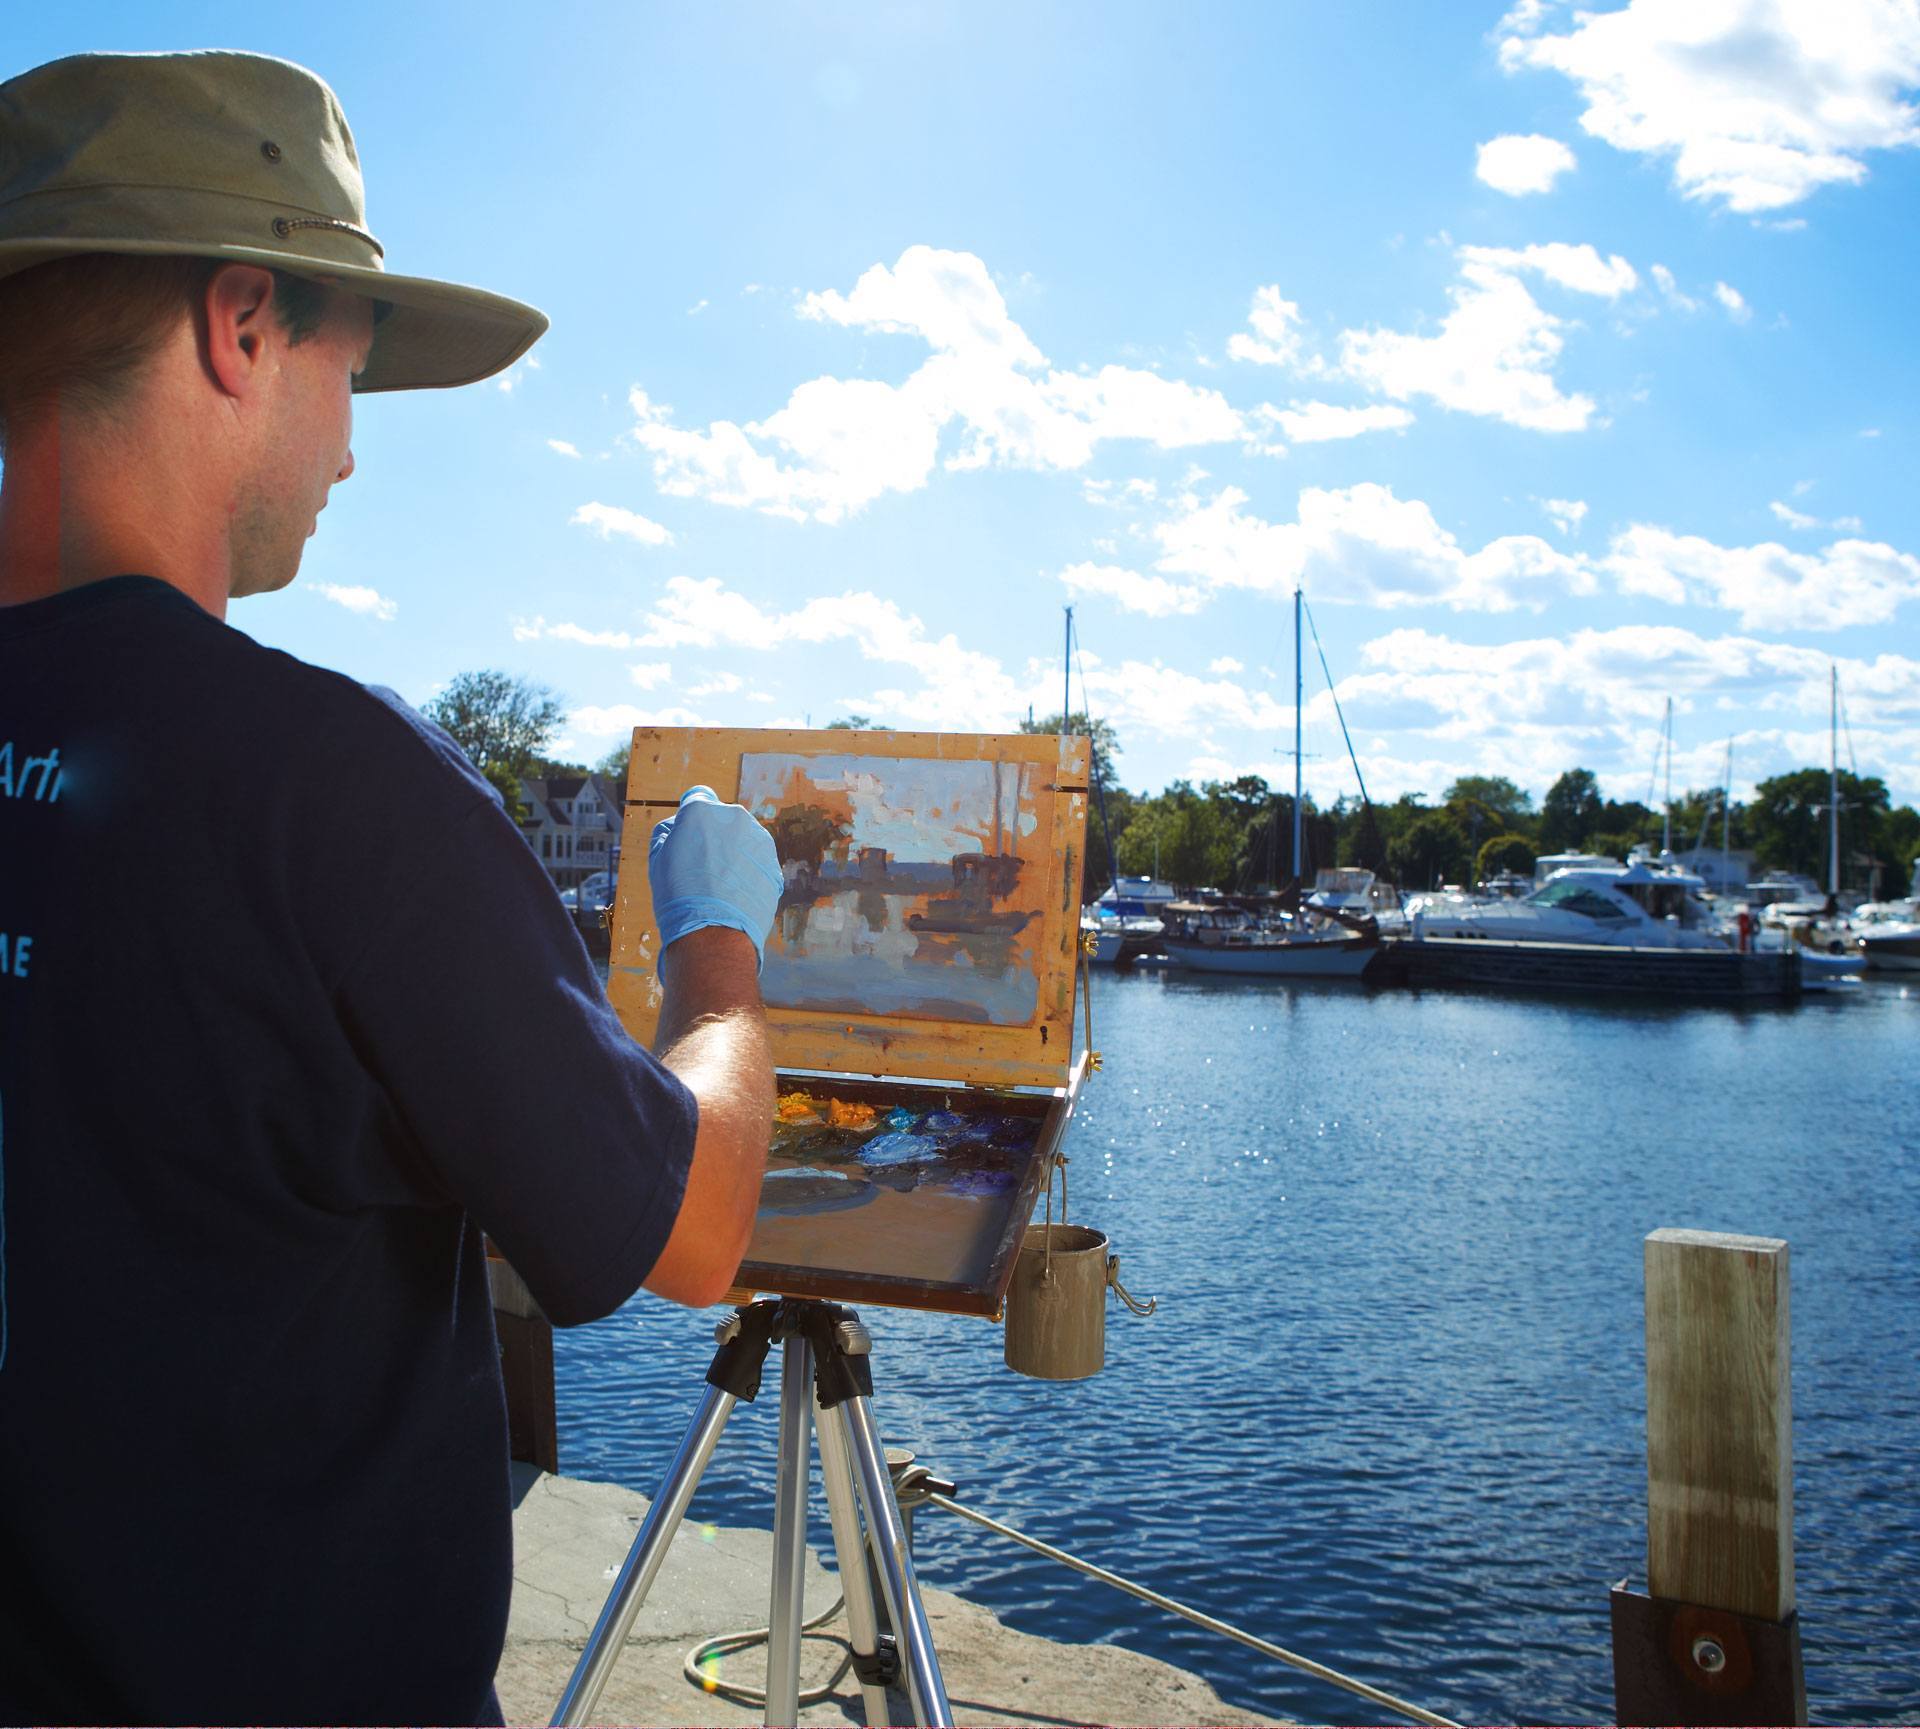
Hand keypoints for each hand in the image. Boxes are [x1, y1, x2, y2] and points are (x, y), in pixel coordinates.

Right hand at [649, 785, 781, 973]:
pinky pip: (756, 858)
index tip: (690, 832)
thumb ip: (668, 833)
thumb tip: (677, 826)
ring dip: (733, 852)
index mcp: (702, 810)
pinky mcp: (773, 860)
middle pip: (722, 818)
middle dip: (714, 835)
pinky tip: (736, 891)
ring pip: (742, 838)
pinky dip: (748, 869)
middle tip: (702, 866)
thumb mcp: (657, 859)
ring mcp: (758, 837)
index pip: (697, 798)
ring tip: (720, 883)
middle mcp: (734, 816)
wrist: (713, 931)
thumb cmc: (678, 895)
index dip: (692, 816)